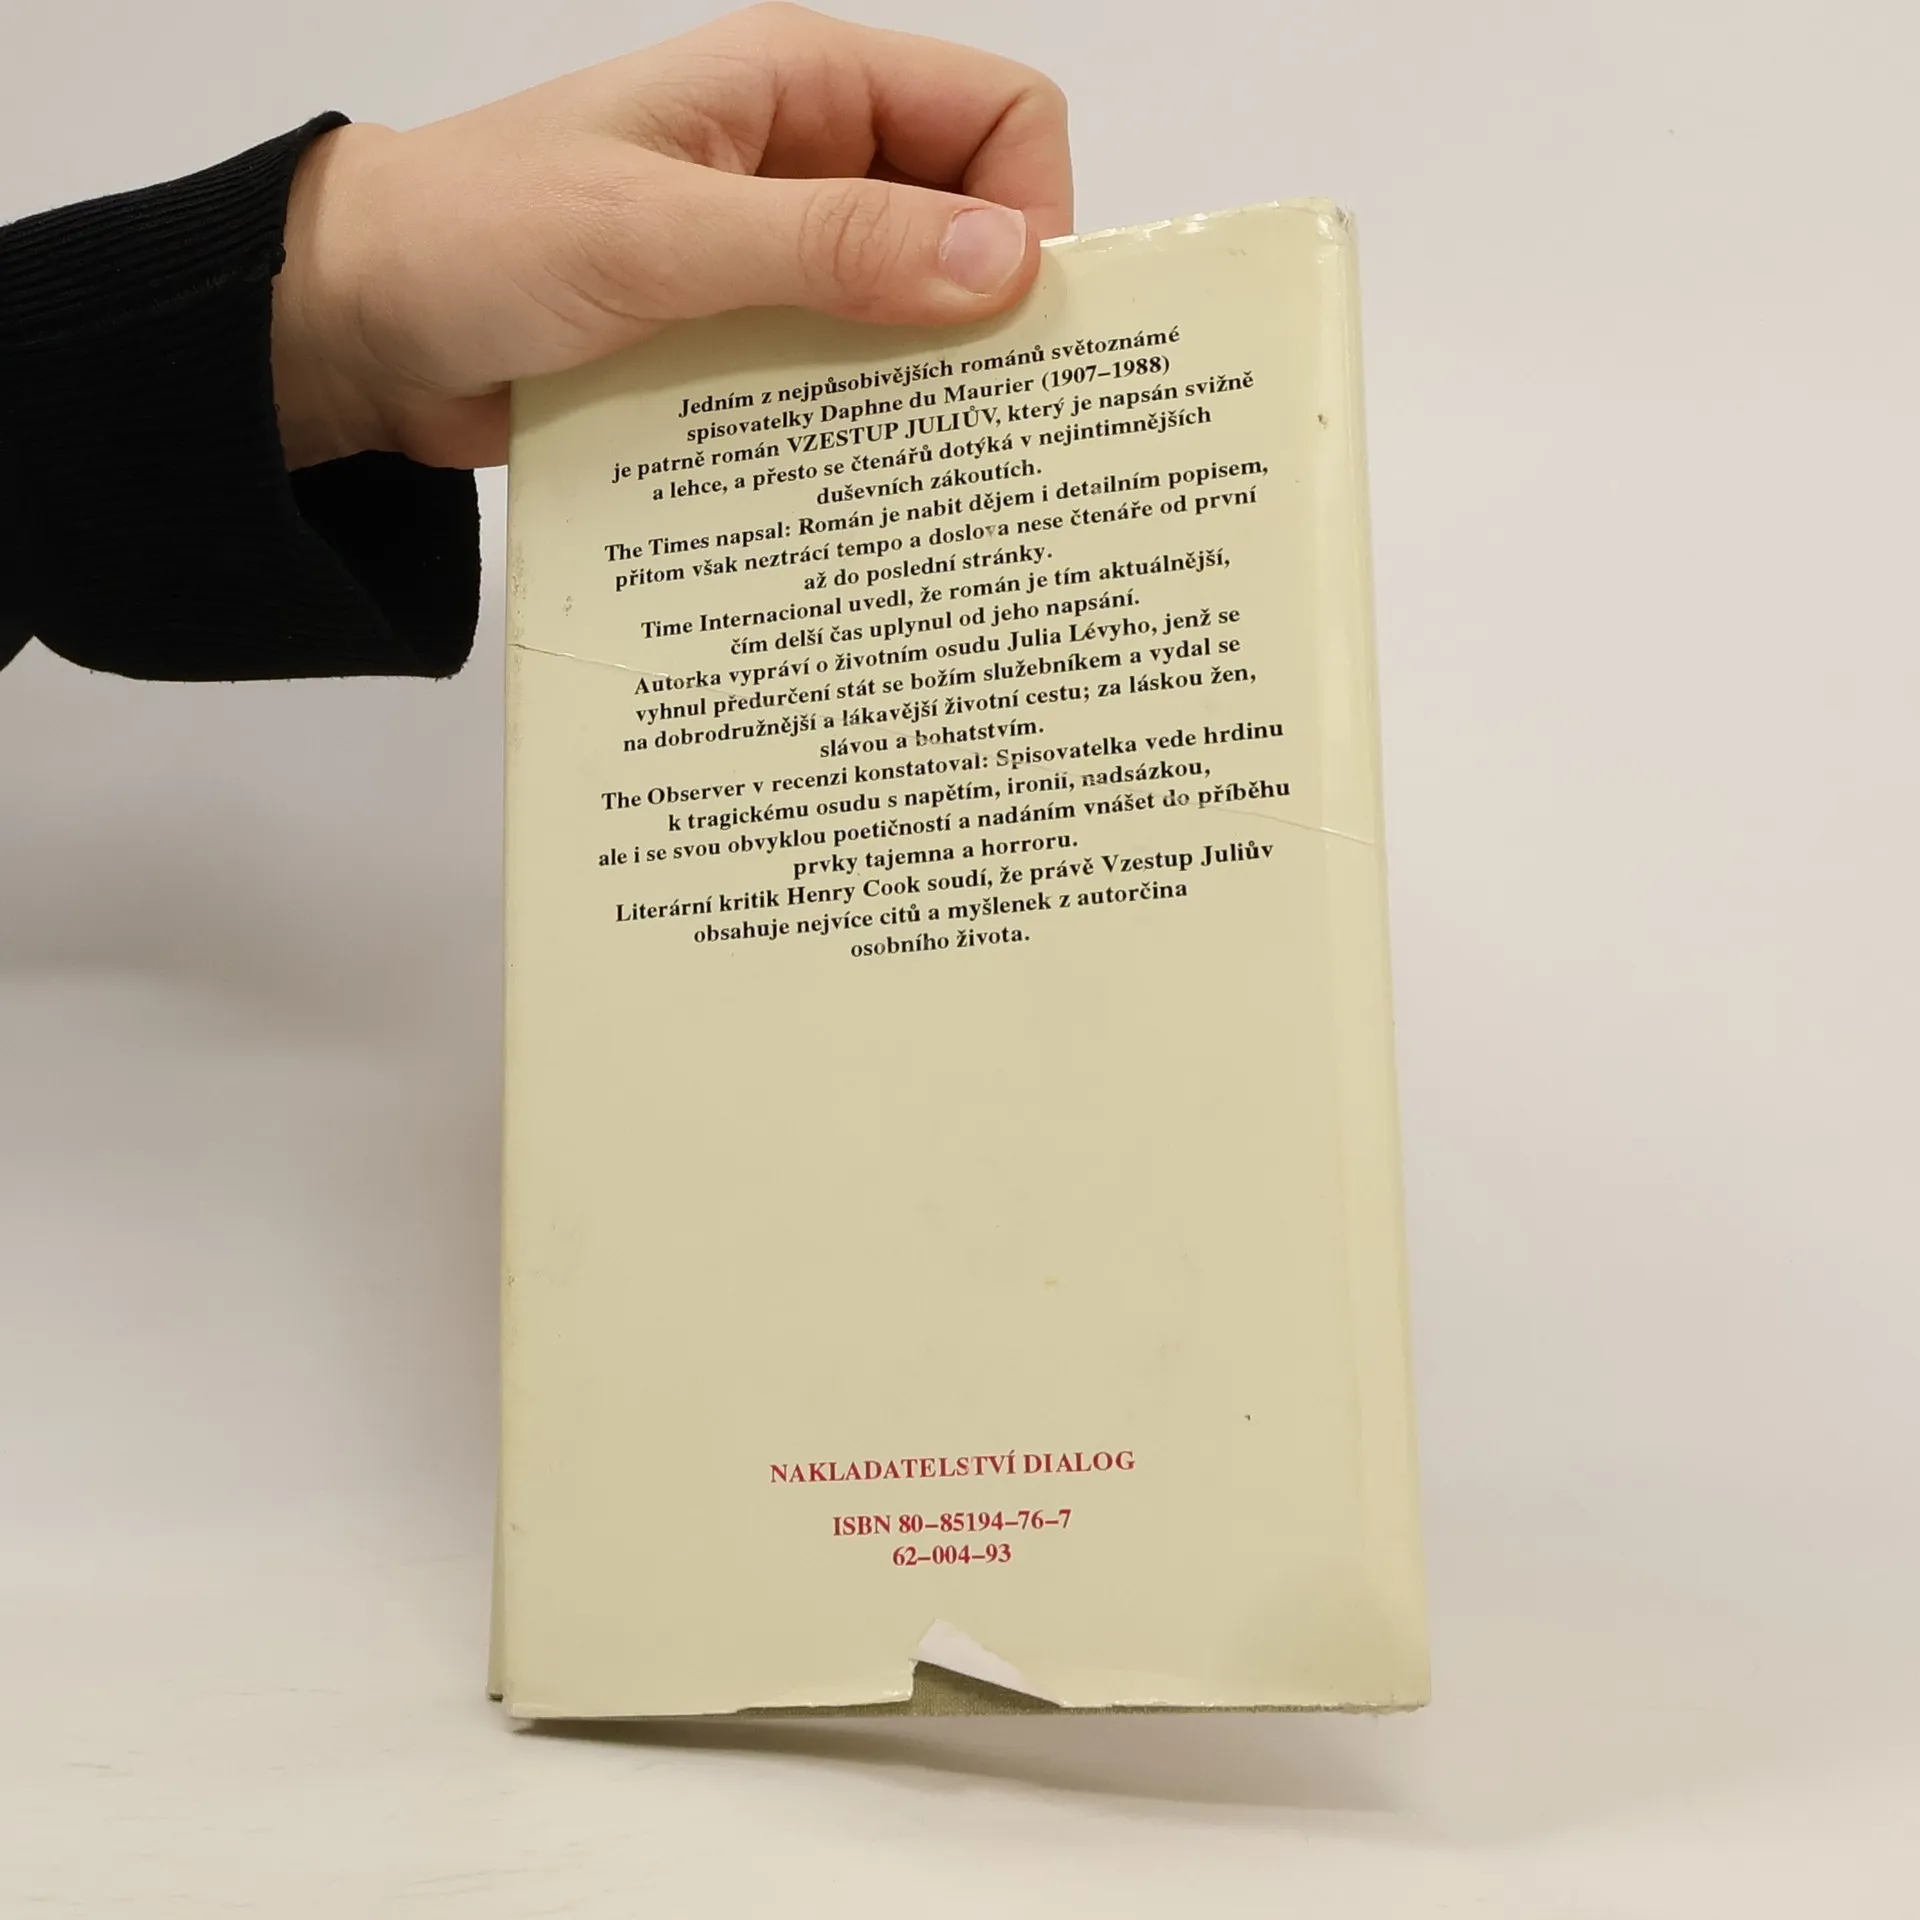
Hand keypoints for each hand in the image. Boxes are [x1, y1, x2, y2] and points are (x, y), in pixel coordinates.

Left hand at [271, 3, 1071, 470]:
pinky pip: (840, 388)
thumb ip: (829, 246)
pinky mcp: (742, 350)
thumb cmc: (482, 237)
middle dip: (995, 321)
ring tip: (945, 487)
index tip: (1015, 326)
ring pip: (910, 323)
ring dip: (927, 395)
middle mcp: (810, 170)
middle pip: (968, 230)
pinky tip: (865, 499)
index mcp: (803, 90)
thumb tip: (1003, 267)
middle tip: (1008, 434)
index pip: (997, 116)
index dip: (1033, 209)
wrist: (358, 327)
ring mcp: (776, 268)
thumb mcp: (660, 234)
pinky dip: (860, 437)